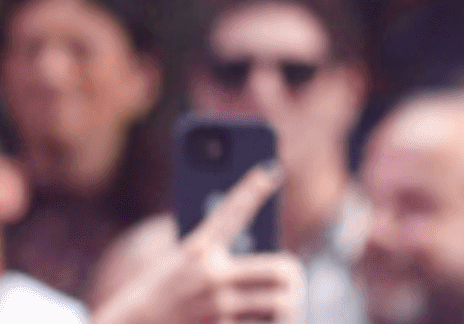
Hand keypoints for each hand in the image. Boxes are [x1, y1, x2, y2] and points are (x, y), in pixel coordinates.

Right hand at [94, 163, 304, 323]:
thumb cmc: (159, 293)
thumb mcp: (182, 263)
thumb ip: (219, 253)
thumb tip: (263, 245)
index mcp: (199, 251)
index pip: (232, 212)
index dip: (252, 189)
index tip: (272, 169)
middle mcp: (211, 277)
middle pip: (281, 270)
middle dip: (290, 276)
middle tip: (290, 278)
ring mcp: (216, 309)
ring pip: (279, 303)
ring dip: (287, 305)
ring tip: (287, 304)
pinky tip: (276, 322)